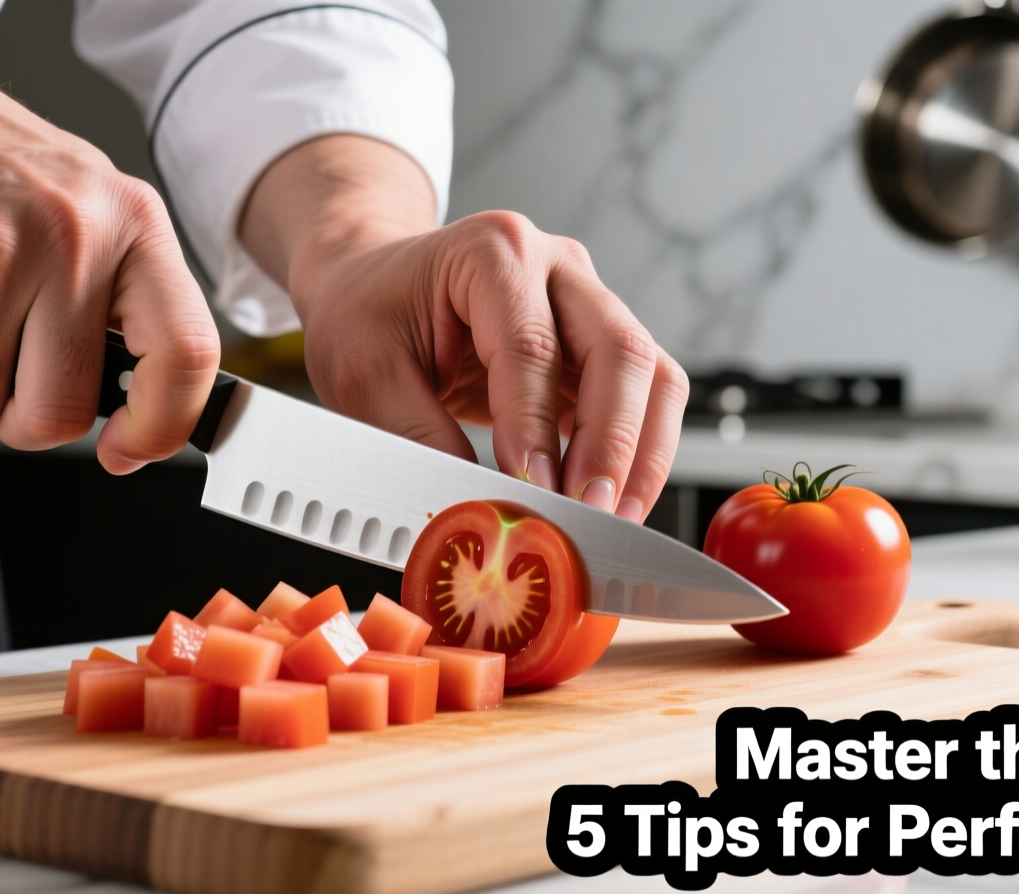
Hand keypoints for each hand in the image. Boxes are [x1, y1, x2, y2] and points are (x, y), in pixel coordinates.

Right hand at [0, 0, 219, 471]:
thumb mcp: (86, 207)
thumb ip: (124, 299)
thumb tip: (148, 412)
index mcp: (134, 223)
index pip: (185, 352)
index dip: (161, 425)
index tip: (128, 449)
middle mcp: (73, 238)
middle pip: (60, 410)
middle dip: (23, 415)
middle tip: (4, 364)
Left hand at [241, 137, 688, 522]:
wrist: (372, 286)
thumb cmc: (366, 314)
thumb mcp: (365, 375)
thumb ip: (419, 438)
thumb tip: (480, 506)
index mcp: (492, 251)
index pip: (532, 344)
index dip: (537, 424)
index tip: (534, 488)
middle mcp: (556, 267)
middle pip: (620, 349)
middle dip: (614, 443)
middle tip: (589, 512)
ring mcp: (588, 303)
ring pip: (653, 375)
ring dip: (642, 455)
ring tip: (613, 517)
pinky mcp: (599, 347)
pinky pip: (647, 398)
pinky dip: (639, 454)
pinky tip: (612, 499)